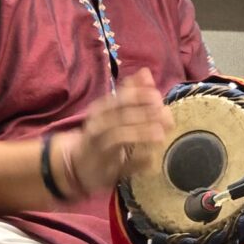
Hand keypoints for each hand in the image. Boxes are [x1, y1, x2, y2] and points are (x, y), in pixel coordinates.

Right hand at [59, 68, 172, 195]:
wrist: (77, 164)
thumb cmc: (101, 132)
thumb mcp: (111, 111)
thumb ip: (130, 91)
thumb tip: (146, 72)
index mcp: (99, 111)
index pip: (117, 99)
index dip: (137, 96)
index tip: (157, 96)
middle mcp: (97, 128)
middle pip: (119, 118)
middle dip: (143, 115)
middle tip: (166, 115)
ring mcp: (100, 150)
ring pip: (117, 139)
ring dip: (139, 135)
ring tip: (160, 134)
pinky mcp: (106, 171)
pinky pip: (121, 167)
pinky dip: (136, 163)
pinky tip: (152, 160)